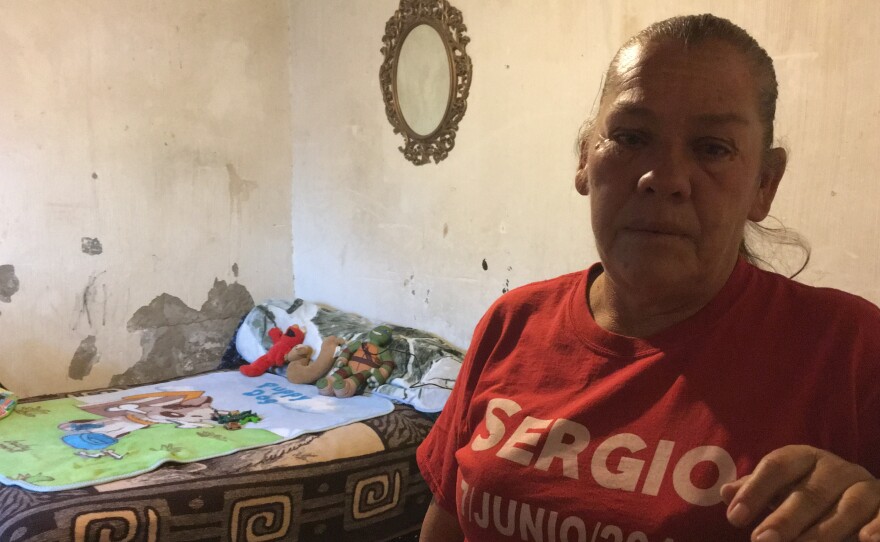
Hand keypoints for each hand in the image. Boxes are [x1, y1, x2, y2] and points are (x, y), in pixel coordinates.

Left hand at [721, 445, 879, 540]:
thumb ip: (755, 490)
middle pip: (809, 492)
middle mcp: (836, 468)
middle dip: (784, 518)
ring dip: (824, 531)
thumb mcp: (780, 487)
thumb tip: (725, 492)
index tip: (734, 517)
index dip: (754, 491)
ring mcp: (864, 486)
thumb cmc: (807, 491)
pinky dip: (877, 527)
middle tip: (761, 540)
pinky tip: (864, 541)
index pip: (776, 467)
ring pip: (847, 507)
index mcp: (804, 457)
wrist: (854, 492)